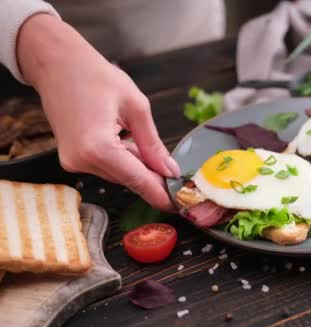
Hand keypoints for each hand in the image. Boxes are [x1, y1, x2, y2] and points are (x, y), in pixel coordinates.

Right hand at [17, 14, 179, 210]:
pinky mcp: (72, 159)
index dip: (160, 193)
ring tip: (147, 144)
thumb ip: (152, 144)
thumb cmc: (95, 76)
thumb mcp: (136, 106)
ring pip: (118, 174)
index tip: (179, 204)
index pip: (137, 179)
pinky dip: (123, 160)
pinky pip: (107, 166)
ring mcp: (73, 162)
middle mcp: (81, 160)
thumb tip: (170, 170)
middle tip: (177, 174)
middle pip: (128, 178)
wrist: (56, 64)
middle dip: (153, 177)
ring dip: (137, 166)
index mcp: (97, 147)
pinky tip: (129, 143)